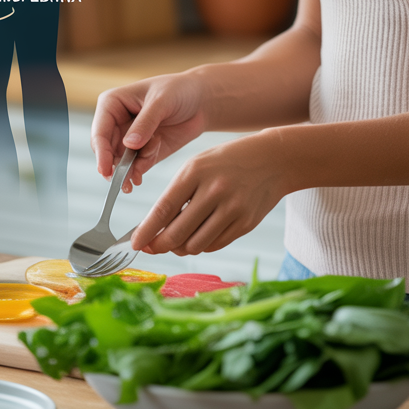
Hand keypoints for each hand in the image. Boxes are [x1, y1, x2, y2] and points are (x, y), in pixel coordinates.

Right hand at [91, 72, 207, 192]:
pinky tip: (141, 176)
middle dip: (115, 167)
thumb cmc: (179, 90)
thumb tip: (129, 144)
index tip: (105, 170)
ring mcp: (128, 139)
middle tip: (123, 182)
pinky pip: (135, 167)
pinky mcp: (142, 152)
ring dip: (128, 171)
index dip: (101, 152)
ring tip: (138, 177)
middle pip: (106, 151)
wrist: (201, 101)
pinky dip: (139, 172)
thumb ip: (146, 122)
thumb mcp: (162, 101)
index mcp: (112, 104)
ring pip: (119, 162)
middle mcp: (115, 123)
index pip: (100, 131)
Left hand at [132, 130, 288, 255]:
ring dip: (179, 248)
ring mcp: (233, 209)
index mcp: (195, 172)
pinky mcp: (246, 224)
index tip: (134, 243)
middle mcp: (214, 191)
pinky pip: (214, 245)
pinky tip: (196, 235)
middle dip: (159, 246)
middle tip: (150, 247)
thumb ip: (176, 194)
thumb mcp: (197, 166)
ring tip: (174, 241)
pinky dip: (200, 244)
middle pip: (177, 233)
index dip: (145, 231)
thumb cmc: (227, 162)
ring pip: (195, 245)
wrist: (273, 159)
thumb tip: (153, 227)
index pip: (163, 209)